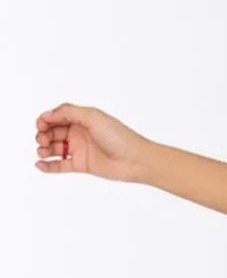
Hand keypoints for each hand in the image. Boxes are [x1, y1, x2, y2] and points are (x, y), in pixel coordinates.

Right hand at [34, 103, 150, 183]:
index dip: (45, 119)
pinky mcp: (81, 165)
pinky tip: (39, 164)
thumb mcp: (93, 117)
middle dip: (43, 134)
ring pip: (54, 148)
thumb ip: (69, 112)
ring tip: (43, 151)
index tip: (41, 125)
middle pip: (52, 131)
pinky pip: (59, 165)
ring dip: (43, 149)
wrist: (135, 160)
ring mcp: (79, 149)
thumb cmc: (119, 136)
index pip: (56, 116)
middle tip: (43, 140)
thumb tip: (48, 114)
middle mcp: (79, 133)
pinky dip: (48, 166)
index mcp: (82, 119)